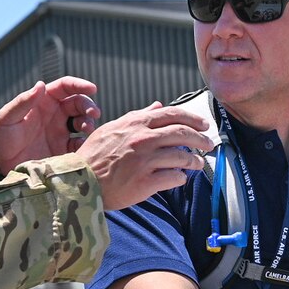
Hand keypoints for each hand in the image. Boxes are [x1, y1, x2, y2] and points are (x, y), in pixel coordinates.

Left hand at [0, 76, 102, 174]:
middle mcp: (54, 115)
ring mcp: (60, 132)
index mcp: (42, 102)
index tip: (92, 89)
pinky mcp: (63, 150)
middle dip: (89, 106)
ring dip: (89, 123)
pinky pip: (80, 144)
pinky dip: (86, 143)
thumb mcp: (6, 118)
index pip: (65, 87)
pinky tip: (84, 146)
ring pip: (83, 122)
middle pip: (79, 104)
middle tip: (94, 114)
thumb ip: (23, 102)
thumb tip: (41, 85)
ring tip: (87, 130)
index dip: (79, 85)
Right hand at [78, 104, 215, 210]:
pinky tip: (181, 178)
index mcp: (136, 124)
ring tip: (198, 164)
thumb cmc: (95, 155)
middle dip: (201, 139)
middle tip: (209, 144)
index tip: (204, 125)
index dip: (193, 119)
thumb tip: (158, 106)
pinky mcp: (145, 182)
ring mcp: (145, 161)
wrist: (79, 181)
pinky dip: (181, 178)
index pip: (173, 115)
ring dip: (195, 161)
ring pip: (182, 157)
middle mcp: (142, 139)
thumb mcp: (113, 129)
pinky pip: (174, 178)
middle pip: (183, 134)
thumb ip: (138, 117)